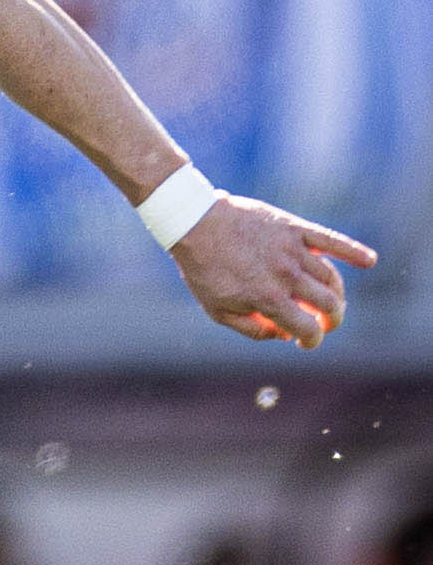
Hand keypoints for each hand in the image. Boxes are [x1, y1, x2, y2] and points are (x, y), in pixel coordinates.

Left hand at [172, 195, 373, 346]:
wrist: (194, 222)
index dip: (313, 340)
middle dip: (331, 320)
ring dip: (337, 295)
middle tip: (323, 322)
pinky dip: (353, 251)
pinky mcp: (294, 228)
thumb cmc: (204, 269)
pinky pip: (331, 240)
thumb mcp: (218, 310)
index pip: (308, 328)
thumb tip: (284, 335)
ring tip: (329, 301)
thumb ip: (253, 330)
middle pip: (329, 305)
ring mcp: (292, 250)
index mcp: (268, 298)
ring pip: (332, 278)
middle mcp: (285, 275)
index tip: (307, 342)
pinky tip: (369, 260)